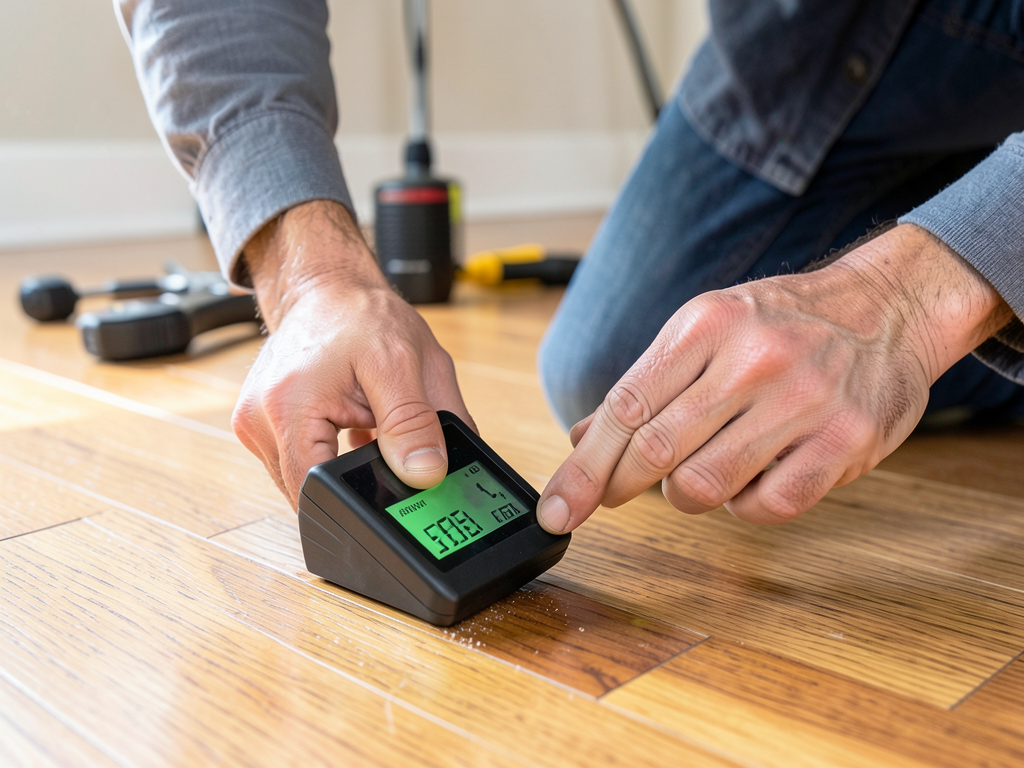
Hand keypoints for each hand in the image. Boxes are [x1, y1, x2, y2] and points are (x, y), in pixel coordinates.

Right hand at [231, 200, 475, 508]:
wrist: (328, 289)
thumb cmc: (362, 316)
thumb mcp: (405, 365)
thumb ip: (416, 424)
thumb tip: (427, 475)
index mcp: (288, 404)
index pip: (316, 489)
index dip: (359, 498)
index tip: (391, 489)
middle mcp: (259, 419)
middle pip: (310, 488)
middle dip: (355, 474)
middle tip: (379, 430)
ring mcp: (254, 423)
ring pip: (305, 477)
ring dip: (342, 461)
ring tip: (361, 415)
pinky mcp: (260, 425)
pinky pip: (299, 459)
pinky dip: (330, 451)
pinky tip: (349, 418)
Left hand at [538, 224, 1013, 529]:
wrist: (885, 308)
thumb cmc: (781, 322)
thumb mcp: (705, 329)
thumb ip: (647, 384)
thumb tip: (584, 438)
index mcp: (704, 325)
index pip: (624, 409)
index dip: (583, 470)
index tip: (557, 509)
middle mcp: (751, 359)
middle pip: (655, 453)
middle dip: (620, 487)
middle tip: (617, 495)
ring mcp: (802, 402)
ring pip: (703, 487)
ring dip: (687, 494)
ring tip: (704, 469)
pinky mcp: (845, 443)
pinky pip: (766, 507)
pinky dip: (745, 506)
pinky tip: (752, 478)